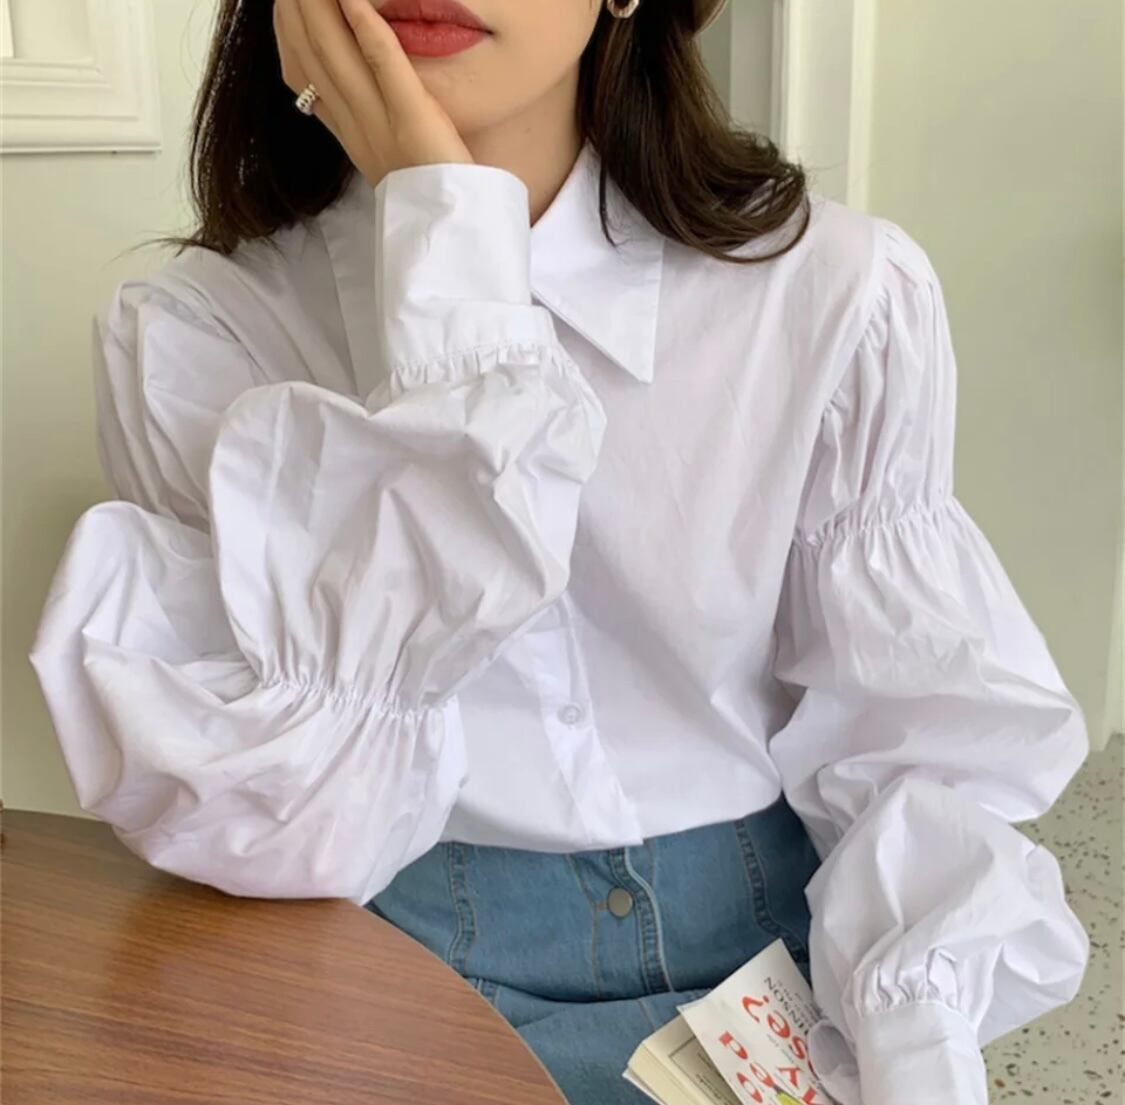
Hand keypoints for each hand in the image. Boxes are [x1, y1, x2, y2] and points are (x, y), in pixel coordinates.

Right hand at [273, 0, 473, 187]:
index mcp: (351, 137)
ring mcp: (381, 124)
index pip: (306, 78)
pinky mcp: (413, 119)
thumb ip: (368, 129)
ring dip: (318, 9)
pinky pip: (385, 67)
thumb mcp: (390, 162)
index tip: (280, 7)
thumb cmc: (431, 197)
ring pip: (337, 55)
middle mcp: (358, 128)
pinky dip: (367, 28)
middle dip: (294, 13)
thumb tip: (342, 108)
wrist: (450, 233)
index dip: (288, 36)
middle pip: (314, 57)